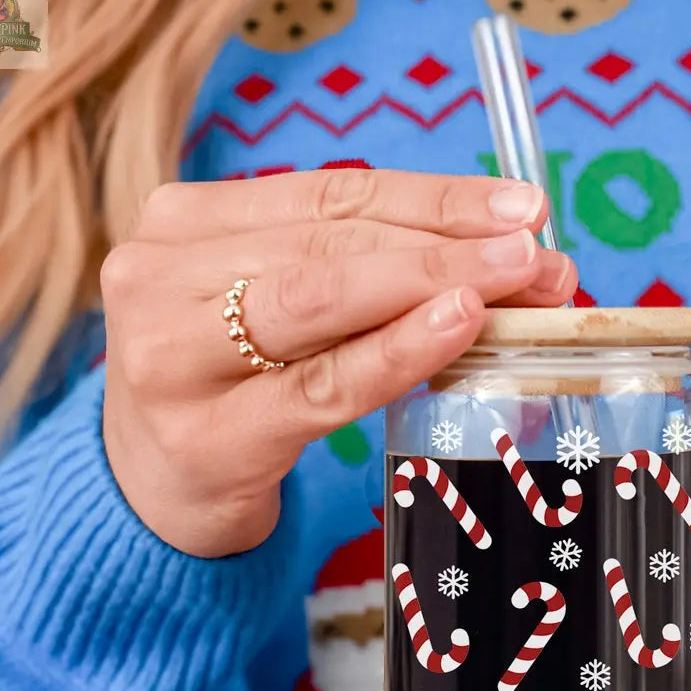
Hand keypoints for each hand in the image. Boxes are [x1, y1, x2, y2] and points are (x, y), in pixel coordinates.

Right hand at [102, 168, 575, 556]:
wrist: (152, 493)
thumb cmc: (230, 390)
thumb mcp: (272, 311)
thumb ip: (356, 275)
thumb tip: (501, 257)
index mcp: (182, 222)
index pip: (331, 197)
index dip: (434, 198)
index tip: (521, 208)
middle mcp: (161, 274)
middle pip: (333, 244)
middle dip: (449, 245)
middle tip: (538, 257)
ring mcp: (174, 356)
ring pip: (324, 299)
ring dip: (434, 283)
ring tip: (518, 284)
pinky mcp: (210, 434)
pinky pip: (323, 384)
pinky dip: (396, 351)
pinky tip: (456, 325)